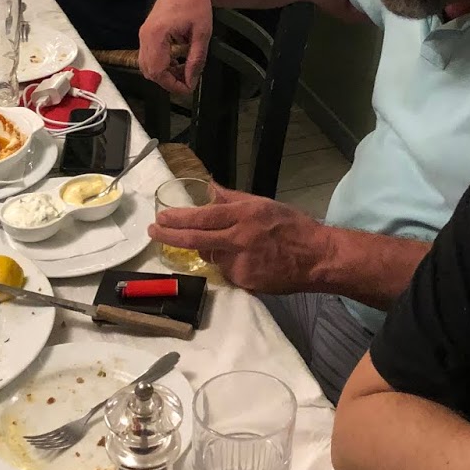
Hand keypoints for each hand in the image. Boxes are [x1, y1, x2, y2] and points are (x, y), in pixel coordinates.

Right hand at [138, 0, 214, 91]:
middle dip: (168, 81)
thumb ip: (195, 59)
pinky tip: (177, 62)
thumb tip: (191, 81)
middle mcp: (145, 35)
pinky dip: (161, 64)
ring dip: (164, 73)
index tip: (188, 89)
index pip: (157, 70)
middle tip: (188, 81)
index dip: (172, 85)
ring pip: (147, 65)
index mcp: (156, 34)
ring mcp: (143, 34)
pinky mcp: (146, 33)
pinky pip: (149, 56)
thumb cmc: (196, 4)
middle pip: (149, 71)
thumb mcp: (202, 34)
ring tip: (185, 70)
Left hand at [149, 185, 327, 293]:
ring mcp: (241, 263)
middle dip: (170, 236)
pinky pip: (227, 271)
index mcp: (244, 215)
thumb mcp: (263, 204)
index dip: (178, 219)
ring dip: (211, 250)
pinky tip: (249, 260)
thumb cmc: (292, 226)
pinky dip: (230, 265)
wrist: (316, 257)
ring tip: (235, 245)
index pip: (203, 217)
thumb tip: (209, 187)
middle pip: (195, 240)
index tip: (161, 218)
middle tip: (154, 232)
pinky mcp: (245, 282)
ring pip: (211, 256)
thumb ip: (233, 198)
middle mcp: (239, 239)